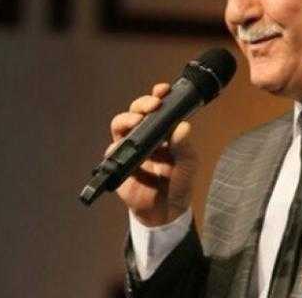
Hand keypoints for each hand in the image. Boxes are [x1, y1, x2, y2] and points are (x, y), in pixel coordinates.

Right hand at [107, 83, 197, 226]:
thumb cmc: (179, 184)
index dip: (158, 95)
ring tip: (138, 121)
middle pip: (136, 111)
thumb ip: (185, 147)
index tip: (163, 90)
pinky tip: (126, 148)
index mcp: (163, 132)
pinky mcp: (119, 165)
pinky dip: (117, 148)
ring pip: (120, 125)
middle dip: (142, 103)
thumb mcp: (188, 165)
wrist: (167, 212)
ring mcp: (130, 149)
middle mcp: (145, 136)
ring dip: (127, 119)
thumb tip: (183, 127)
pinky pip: (112, 152)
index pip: (158, 108)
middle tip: (152, 105)